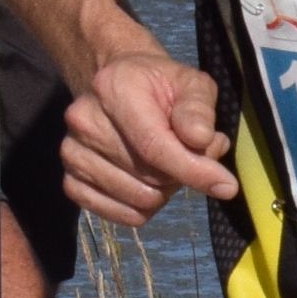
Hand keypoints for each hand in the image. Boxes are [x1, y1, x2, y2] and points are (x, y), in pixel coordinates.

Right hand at [64, 52, 236, 224]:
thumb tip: (201, 140)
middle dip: (181, 174)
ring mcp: (72, 152)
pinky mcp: (71, 180)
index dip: (193, 170)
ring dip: (163, 192)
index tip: (226, 186)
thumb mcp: (191, 83)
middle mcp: (84, 120)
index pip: (154, 145)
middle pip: (149, 176)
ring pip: (136, 199)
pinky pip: (117, 214)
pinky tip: (148, 184)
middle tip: (189, 154)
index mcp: (114, 88)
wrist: (120, 86)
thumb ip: (199, 109)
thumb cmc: (160, 87)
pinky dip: (141, 208)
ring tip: (167, 164)